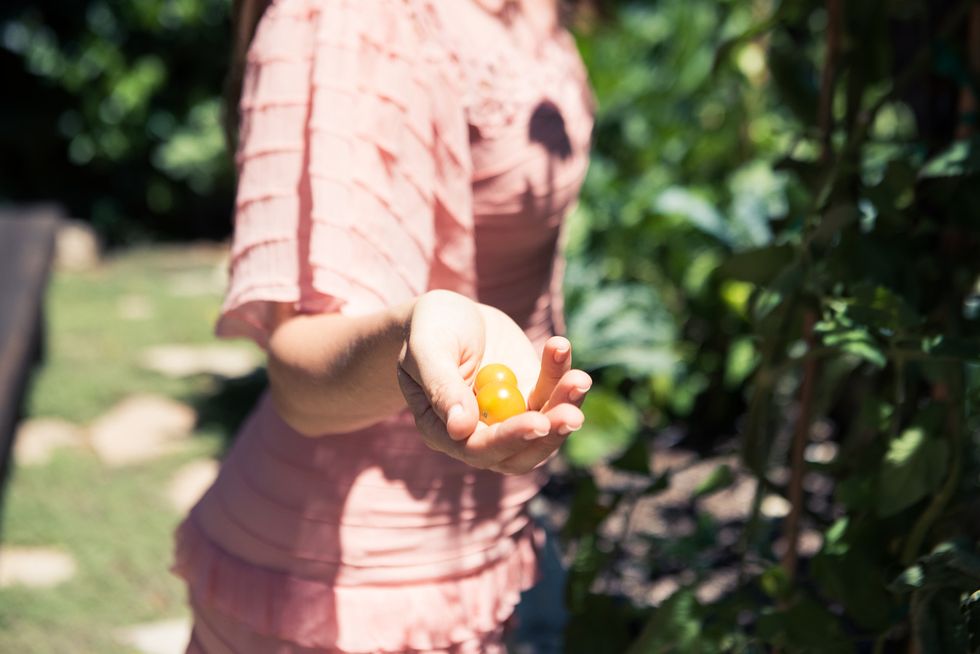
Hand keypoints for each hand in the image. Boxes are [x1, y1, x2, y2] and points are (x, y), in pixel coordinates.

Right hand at [396, 290, 591, 473]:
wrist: (450, 314)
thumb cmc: (429, 329)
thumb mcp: (427, 349)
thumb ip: (442, 387)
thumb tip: (460, 429)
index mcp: (443, 431)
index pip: (479, 449)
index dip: (510, 439)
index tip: (538, 422)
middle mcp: (479, 433)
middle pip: (520, 453)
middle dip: (550, 436)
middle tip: (572, 415)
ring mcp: (509, 417)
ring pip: (544, 428)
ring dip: (565, 406)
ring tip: (579, 379)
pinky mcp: (530, 395)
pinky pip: (552, 393)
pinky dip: (561, 373)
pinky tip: (560, 346)